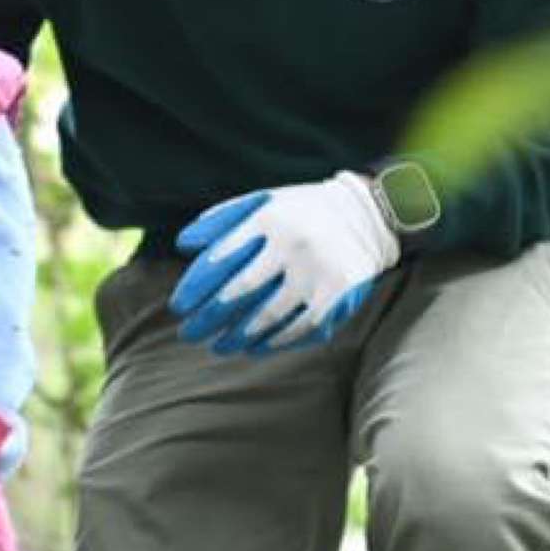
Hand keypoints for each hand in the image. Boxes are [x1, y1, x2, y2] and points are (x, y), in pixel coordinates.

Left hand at [166, 172, 401, 357]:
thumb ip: (223, 219)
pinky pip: (299, 326)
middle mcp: (291, 245)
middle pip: (239, 291)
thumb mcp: (265, 202)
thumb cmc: (304, 211)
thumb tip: (184, 246)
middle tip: (190, 334)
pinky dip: (274, 341)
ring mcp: (316, 271)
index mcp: (268, 220)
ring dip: (237, 336)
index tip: (179, 306)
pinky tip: (255, 348)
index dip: (195, 287)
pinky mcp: (336, 293)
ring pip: (268, 315)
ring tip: (219, 346)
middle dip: (209, 317)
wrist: (369, 215)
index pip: (220, 259)